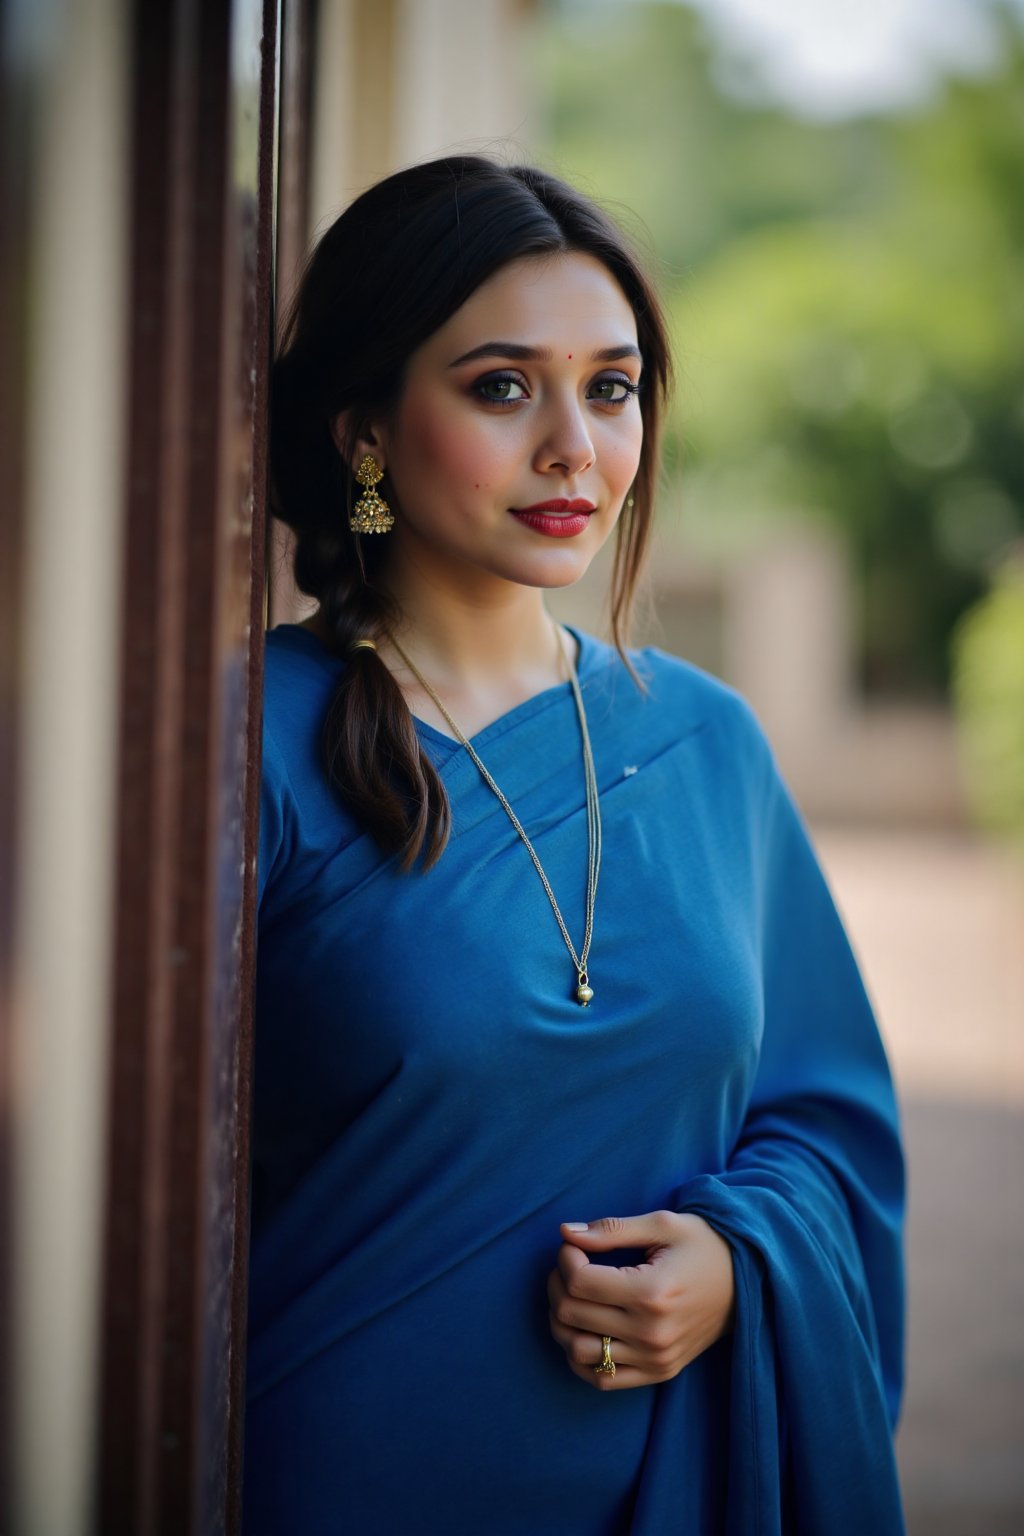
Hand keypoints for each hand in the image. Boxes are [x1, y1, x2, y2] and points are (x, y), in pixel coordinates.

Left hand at [547, 1209, 734, 1390]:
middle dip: (557, 1284)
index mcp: (652, 1292)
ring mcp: (655, 1357)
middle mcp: (652, 1332)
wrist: (747, 1283)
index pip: (579, 1282)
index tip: (573, 1245)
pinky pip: (602, 1379)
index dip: (565, 1258)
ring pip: (577, 1350)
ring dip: (562, 1322)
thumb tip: (565, 1232)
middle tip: (569, 1265)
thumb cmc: (703, 1246)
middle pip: (572, 1314)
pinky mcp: (659, 1372)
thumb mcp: (663, 1224)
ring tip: (573, 1297)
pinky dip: (581, 1358)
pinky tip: (584, 1330)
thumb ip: (611, 1230)